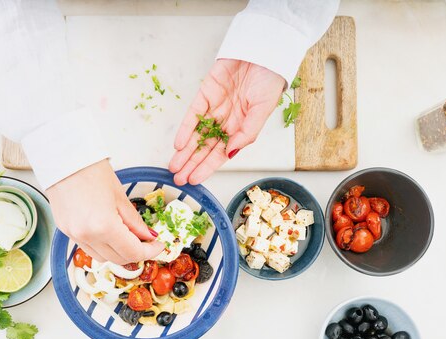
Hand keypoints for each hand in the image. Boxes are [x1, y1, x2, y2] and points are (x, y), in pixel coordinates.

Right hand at [46, 159, 163, 263]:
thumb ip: (134, 221)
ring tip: (128, 236)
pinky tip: (110, 233)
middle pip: (118, 259)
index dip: (150, 252)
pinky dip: (103, 246)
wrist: (64, 159)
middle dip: (136, 253)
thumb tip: (147, 236)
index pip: (133, 252)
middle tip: (147, 242)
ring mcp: (74, 235)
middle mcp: (87, 236)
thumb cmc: (92, 170)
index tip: (159, 246)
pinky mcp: (65, 231)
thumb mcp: (120, 196)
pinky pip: (89, 247)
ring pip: (102, 257)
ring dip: (118, 252)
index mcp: (103, 226)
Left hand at [169, 59, 284, 184]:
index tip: (195, 179)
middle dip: (191, 163)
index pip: (221, 153)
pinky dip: (185, 129)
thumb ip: (247, 133)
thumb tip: (230, 152)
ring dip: (185, 151)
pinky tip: (179, 144)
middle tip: (179, 178)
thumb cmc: (270, 80)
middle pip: (205, 147)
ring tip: (175, 166)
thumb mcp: (263, 110)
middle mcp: (226, 120)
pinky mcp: (205, 93)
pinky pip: (192, 114)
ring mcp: (215, 107)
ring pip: (196, 134)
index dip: (207, 167)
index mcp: (241, 127)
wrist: (264, 51)